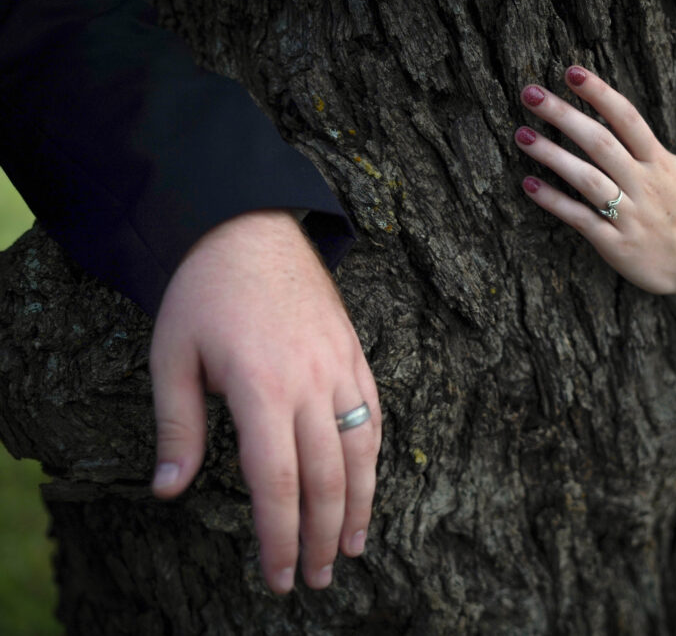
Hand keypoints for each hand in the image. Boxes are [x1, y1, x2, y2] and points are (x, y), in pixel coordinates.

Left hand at [148, 209, 380, 593]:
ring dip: (358, 507)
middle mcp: (311, 383)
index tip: (279, 576)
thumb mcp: (171, 355)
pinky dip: (373, 460)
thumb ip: (177, 426)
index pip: (277, 481)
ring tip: (352, 550)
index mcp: (261, 387)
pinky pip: (374, 416)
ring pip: (361, 452)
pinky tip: (366, 487)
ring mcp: (340, 368)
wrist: (251, 227)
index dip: (280, 536)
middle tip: (315, 579)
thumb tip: (170, 489)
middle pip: (326, 478)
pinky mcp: (355, 355)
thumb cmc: (204, 292)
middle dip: (322, 537)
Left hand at [515, 66, 675, 298]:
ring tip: (521, 135)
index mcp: (661, 160)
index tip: (571, 72)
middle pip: (600, 143)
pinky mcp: (615, 244)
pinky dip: (555, 202)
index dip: (600, 94)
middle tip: (530, 93)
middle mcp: (644, 184)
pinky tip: (529, 184)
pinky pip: (581, 219)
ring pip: (587, 180)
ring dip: (553, 156)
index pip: (627, 119)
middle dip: (564, 116)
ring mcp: (629, 215)